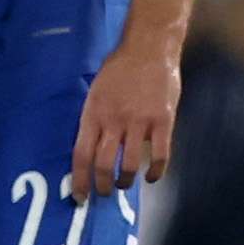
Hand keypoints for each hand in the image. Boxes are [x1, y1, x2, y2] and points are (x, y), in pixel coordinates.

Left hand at [71, 40, 181, 198]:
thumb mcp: (96, 90)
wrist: (149, 48)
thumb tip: (88, 148)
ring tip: (125, 183)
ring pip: (129, 164)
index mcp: (94, 113)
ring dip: (126, 181)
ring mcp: (140, 122)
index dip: (79, 180)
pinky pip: (160, 155)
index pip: (81, 154)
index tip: (80, 196)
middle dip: (102, 186)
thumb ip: (94, 119)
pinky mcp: (163, 121)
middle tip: (105, 193)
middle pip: (103, 164)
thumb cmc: (119, 69)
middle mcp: (114, 120)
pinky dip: (156, 172)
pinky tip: (152, 177)